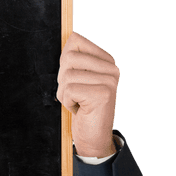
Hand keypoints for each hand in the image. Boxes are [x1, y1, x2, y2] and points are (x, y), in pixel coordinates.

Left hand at [56, 32, 118, 157]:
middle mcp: (112, 69)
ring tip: (77, 102)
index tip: (74, 80)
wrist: (93, 139)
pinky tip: (79, 109)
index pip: (75, 40)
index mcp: (107, 62)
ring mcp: (109, 81)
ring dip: (64, 93)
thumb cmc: (83, 109)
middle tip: (75, 95)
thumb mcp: (77, 80)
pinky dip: (67, 102)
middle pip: (69, 57)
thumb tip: (70, 36)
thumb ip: (74, 60)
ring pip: (67, 74)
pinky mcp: (102, 94)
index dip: (64, 62)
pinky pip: (69, 90)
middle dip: (63, 79)